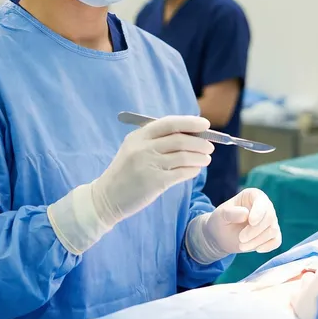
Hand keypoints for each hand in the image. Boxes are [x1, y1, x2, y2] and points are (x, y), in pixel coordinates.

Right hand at [91, 115, 213, 226]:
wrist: (107, 197)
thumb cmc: (125, 172)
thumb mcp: (134, 149)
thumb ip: (156, 140)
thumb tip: (189, 134)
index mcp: (138, 136)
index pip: (169, 123)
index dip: (190, 122)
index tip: (205, 124)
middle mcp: (143, 147)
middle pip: (180, 139)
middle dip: (200, 141)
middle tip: (210, 146)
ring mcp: (148, 164)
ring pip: (183, 156)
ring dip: (199, 157)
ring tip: (206, 159)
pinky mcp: (155, 182)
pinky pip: (181, 173)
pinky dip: (192, 170)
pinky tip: (195, 170)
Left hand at [204, 188, 281, 256]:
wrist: (221, 236)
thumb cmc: (221, 221)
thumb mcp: (220, 215)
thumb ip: (231, 213)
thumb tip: (246, 213)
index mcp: (252, 195)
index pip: (261, 200)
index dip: (259, 211)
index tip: (251, 222)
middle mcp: (264, 206)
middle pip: (269, 217)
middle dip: (255, 230)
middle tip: (241, 239)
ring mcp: (269, 221)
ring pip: (273, 230)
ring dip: (258, 240)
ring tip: (242, 246)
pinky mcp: (271, 235)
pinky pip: (276, 241)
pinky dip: (268, 246)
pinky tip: (257, 249)